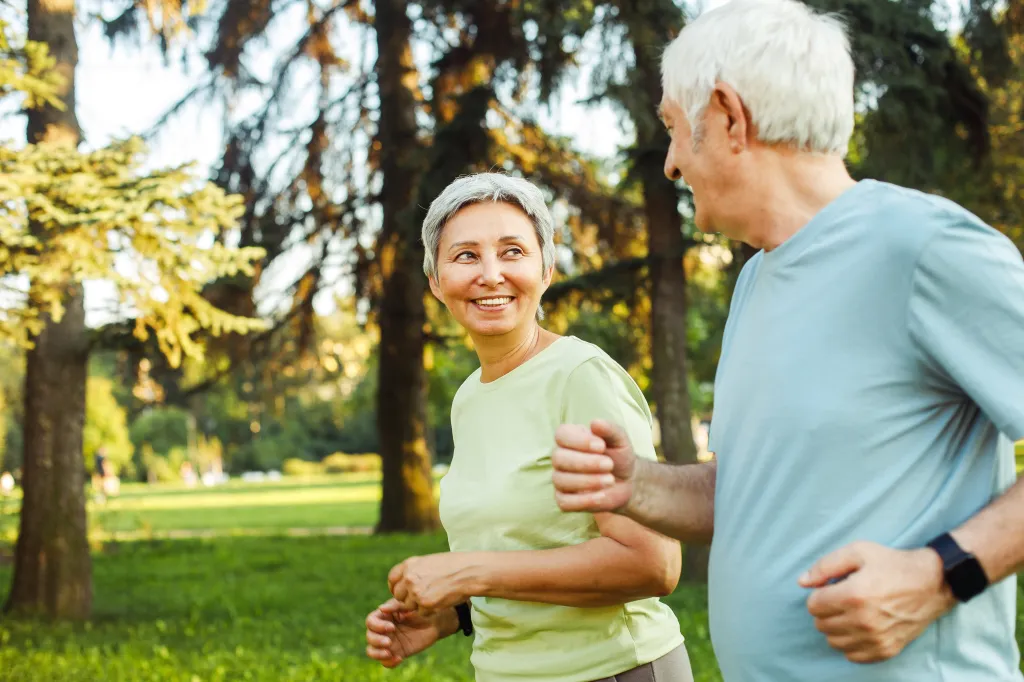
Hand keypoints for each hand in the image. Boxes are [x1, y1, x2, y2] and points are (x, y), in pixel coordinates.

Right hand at [365, 598, 448, 666]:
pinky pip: (386, 662)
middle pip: (370, 637)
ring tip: (389, 653)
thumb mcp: (408, 605)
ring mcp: (388, 643)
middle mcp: (382, 630)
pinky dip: (389, 663)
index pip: (371, 621)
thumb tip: (381, 609)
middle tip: (389, 642)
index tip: (392, 627)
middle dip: (376, 641)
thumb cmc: (420, 610)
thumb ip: (395, 606)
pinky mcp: (396, 653)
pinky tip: (399, 658)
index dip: (377, 626)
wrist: (434, 622)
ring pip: (372, 651)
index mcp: (383, 616)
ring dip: (377, 653)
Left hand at [388, 552, 480, 614]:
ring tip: (434, 597)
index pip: (392, 579)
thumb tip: (403, 582)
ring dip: (418, 606)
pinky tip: (440, 602)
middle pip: (398, 596)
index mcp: (409, 565)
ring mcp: (416, 592)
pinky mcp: (425, 604)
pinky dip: (429, 611)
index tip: (402, 591)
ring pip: (408, 606)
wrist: (469, 572)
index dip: (396, 587)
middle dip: (407, 599)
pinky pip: (421, 613)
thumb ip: (414, 571)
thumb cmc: (452, 565)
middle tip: (421, 597)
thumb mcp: (429, 562)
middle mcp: (409, 578)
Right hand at [552, 419, 637, 512]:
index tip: (601, 446)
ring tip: (610, 480)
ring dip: (587, 481)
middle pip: (558, 458)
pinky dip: (584, 500)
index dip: (579, 441)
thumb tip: (595, 423)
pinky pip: (564, 502)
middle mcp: (560, 457)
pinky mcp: (564, 499)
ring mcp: (560, 479)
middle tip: (609, 464)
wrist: (627, 482)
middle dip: (585, 462)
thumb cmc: (619, 456)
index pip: (561, 435)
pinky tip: (602, 495)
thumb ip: (609, 430)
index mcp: (570, 438)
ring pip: (561, 480)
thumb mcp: (620, 440)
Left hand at [800, 541, 955, 662]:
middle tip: (841, 599)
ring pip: (834, 641)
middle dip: (825, 610)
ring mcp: (876, 638)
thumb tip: (802, 582)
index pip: (813, 606)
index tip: (832, 588)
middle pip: (821, 625)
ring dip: (836, 627)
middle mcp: (863, 621)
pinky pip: (853, 655)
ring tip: (850, 612)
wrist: (932, 583)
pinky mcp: (887, 650)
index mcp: (853, 595)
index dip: (819, 594)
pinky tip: (860, 627)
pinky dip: (851, 643)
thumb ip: (825, 566)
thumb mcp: (858, 552)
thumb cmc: (893, 564)